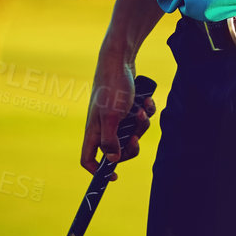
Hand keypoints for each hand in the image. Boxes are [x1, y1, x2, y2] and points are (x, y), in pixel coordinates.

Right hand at [80, 53, 156, 178]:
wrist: (121, 58)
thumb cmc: (112, 87)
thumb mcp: (112, 116)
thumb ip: (110, 140)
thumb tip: (112, 160)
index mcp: (94, 130)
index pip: (88, 158)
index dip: (98, 170)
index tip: (114, 177)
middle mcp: (103, 125)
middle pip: (116, 149)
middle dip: (131, 145)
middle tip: (137, 137)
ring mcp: (115, 116)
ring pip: (131, 133)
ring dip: (141, 125)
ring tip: (142, 111)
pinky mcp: (126, 106)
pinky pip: (139, 118)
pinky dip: (146, 111)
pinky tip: (147, 100)